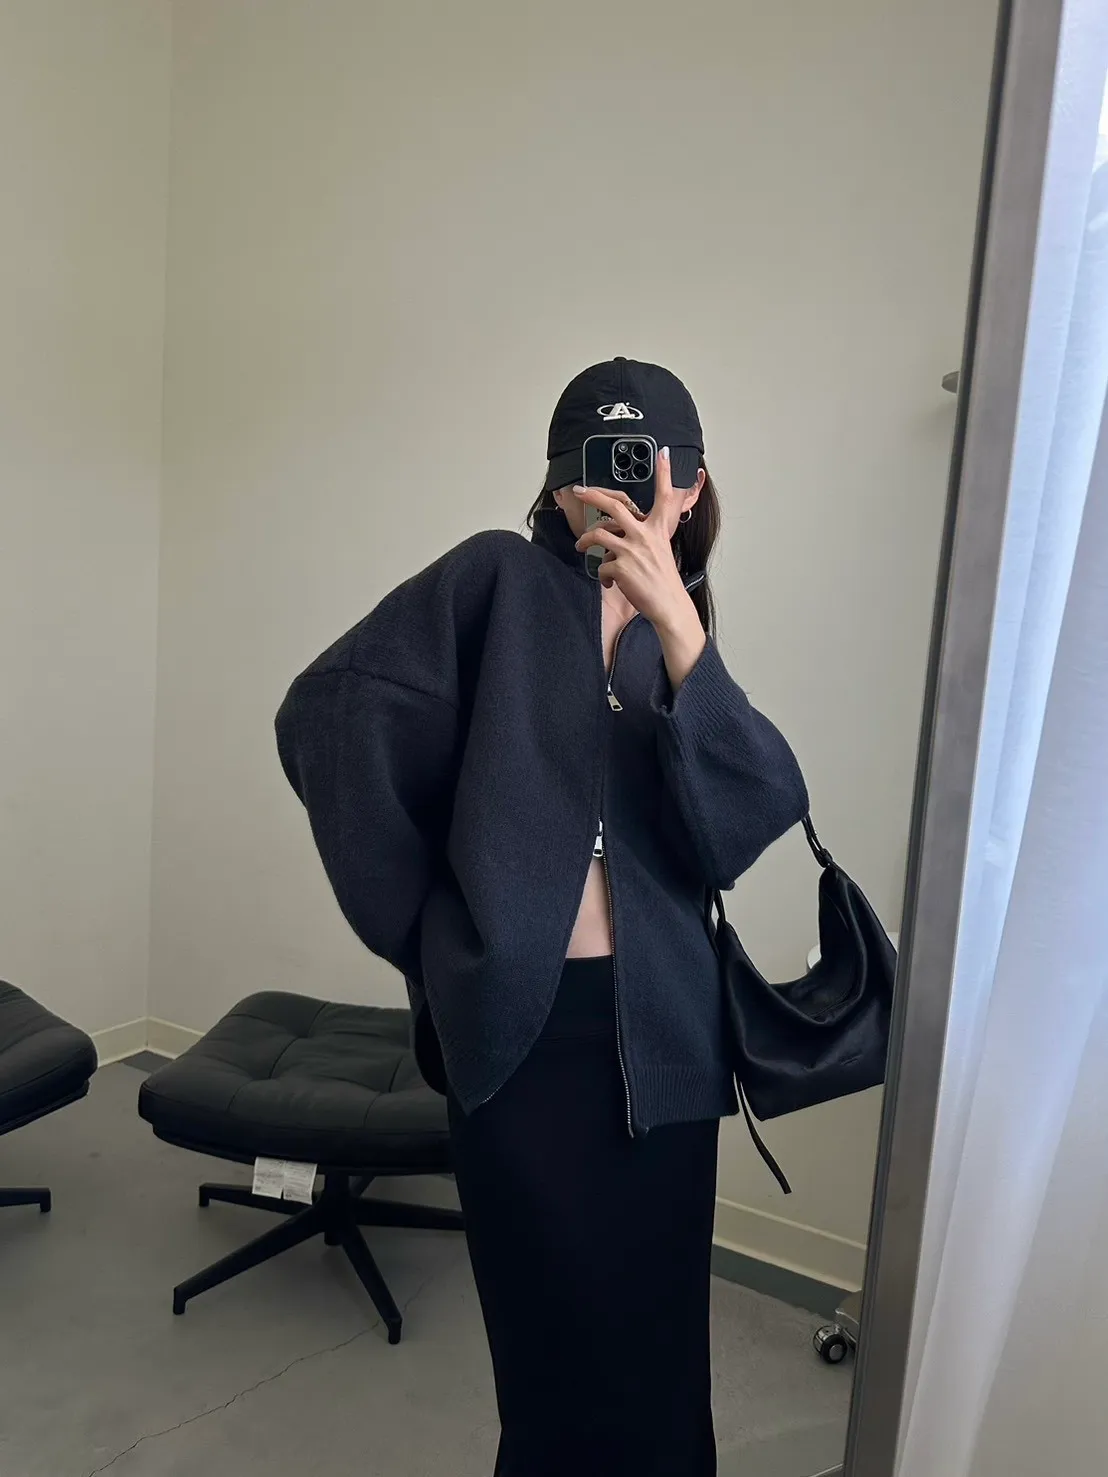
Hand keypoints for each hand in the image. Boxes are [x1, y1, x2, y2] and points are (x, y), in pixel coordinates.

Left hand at [572, 447, 691, 630]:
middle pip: (614, 506)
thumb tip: (621, 535)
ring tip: (580, 545)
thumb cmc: (664, 581)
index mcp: (658, 529)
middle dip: (593, 495)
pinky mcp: (621, 567)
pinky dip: (603, 575)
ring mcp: (632, 550)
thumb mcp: (662, 550)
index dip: (665, 473)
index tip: (663, 453)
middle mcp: (645, 535)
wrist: (669, 605)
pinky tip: (611, 582)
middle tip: (579, 491)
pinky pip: (601, 565)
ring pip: (597, 535)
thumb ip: (645, 537)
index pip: (664, 496)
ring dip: (585, 540)